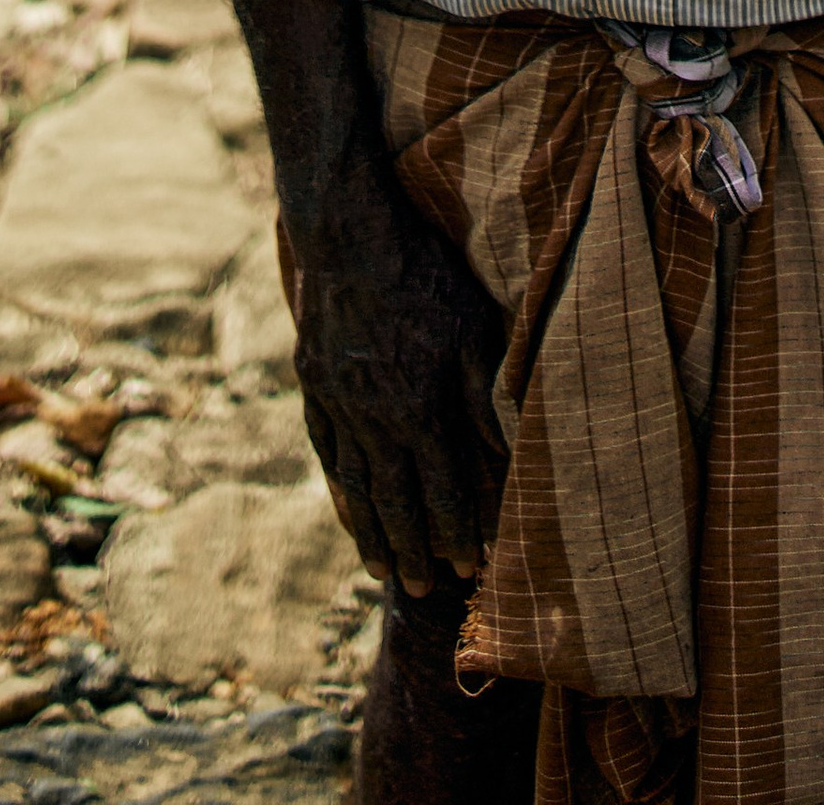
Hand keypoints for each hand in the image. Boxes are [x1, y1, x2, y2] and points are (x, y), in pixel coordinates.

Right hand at [290, 158, 508, 598]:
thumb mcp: (471, 327)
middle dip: (415, 551)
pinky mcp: (313, 385)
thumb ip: (485, 395)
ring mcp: (337, 406)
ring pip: (358, 487)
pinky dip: (339, 489)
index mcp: (418, 410)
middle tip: (426, 591)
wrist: (345, 233)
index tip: (470, 572)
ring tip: (383, 572)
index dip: (458, 534)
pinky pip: (327, 452)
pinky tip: (347, 508)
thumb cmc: (423, 273)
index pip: (442, 492)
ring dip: (373, 534)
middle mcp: (374, 420)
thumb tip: (510, 454)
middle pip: (397, 502)